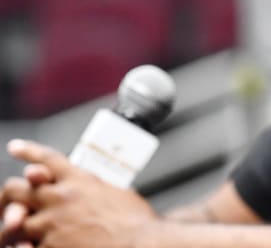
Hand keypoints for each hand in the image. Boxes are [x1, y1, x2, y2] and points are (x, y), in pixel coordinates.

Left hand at [6, 139, 158, 247]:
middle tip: (7, 206)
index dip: (28, 152)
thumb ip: (96, 189)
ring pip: (13, 223)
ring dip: (11, 229)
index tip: (14, 146)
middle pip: (18, 189)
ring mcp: (52, 223)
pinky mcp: (49, 247)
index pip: (48, 159)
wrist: (143, 244)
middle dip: (8, 198)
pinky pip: (22, 247)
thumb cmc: (137, 223)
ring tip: (11, 234)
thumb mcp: (119, 193)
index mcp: (81, 180)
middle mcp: (62, 197)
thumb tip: (92, 192)